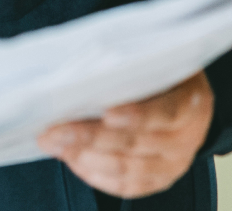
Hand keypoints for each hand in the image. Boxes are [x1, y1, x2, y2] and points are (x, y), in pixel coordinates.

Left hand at [38, 71, 213, 197]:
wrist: (189, 100)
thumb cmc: (163, 72)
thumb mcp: (157, 59)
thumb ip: (130, 64)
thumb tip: (81, 69)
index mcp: (190, 102)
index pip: (166, 113)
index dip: (137, 116)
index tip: (106, 113)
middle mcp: (185, 139)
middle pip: (135, 143)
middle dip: (90, 137)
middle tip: (55, 129)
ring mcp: (172, 164)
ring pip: (127, 168)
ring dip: (86, 157)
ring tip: (55, 144)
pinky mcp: (158, 180)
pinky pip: (126, 186)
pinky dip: (96, 174)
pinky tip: (72, 159)